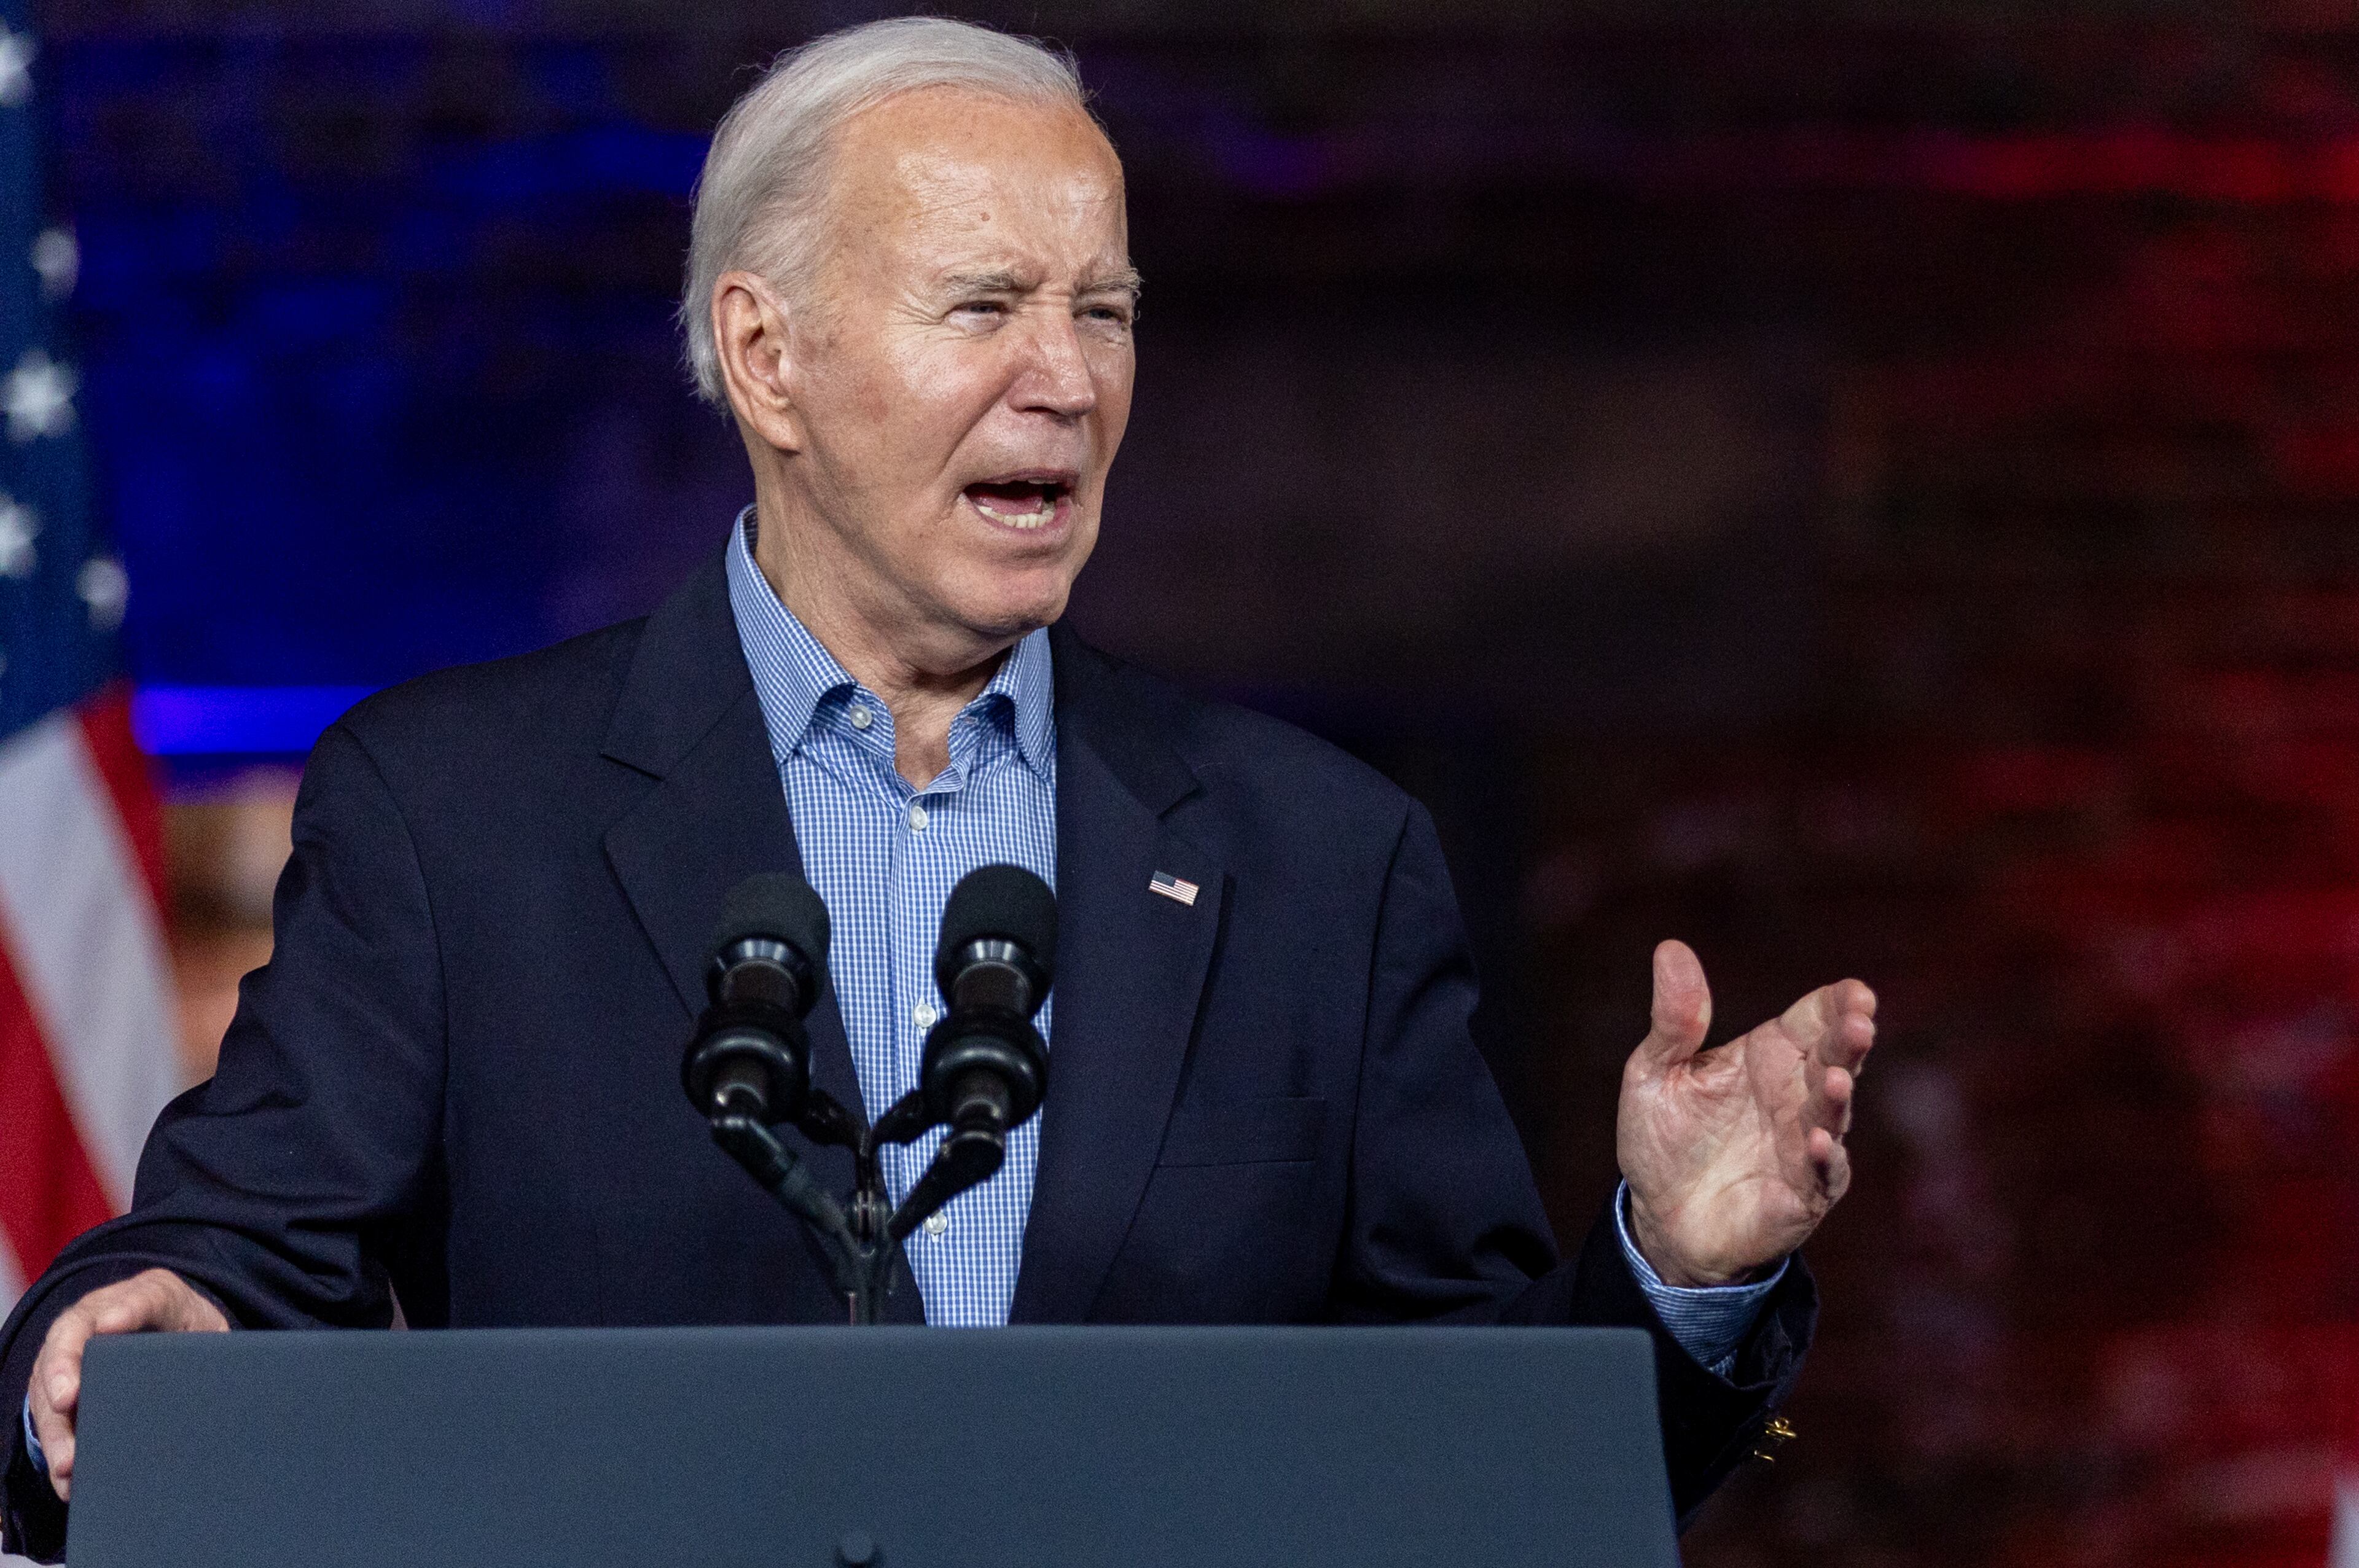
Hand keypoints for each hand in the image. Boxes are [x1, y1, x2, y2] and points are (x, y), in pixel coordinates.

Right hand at [27, 1268, 227, 1501]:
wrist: (174, 1335)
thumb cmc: (194, 1335)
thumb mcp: (209, 1331)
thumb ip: (211, 1346)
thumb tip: (222, 1384)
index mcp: (150, 1296)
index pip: (141, 1298)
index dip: (127, 1310)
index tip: (111, 1324)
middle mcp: (99, 1318)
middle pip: (72, 1337)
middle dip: (64, 1368)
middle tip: (67, 1399)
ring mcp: (71, 1355)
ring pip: (50, 1386)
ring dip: (57, 1427)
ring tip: (68, 1462)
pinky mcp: (60, 1391)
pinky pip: (50, 1420)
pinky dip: (58, 1452)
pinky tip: (68, 1482)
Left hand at [1616, 940, 1875, 1286]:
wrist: (1660, 1217)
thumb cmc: (1664, 1138)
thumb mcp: (1654, 1071)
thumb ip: (1673, 1019)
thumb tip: (1670, 947)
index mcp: (1769, 1055)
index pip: (1814, 1018)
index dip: (1838, 1003)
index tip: (1855, 991)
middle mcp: (1797, 1094)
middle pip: (1835, 1058)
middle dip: (1850, 1040)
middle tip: (1859, 1021)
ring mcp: (1807, 1144)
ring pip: (1834, 1114)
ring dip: (1838, 1096)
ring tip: (1836, 1077)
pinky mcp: (1804, 1194)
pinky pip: (1821, 1174)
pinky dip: (1822, 1157)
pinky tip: (1816, 1140)